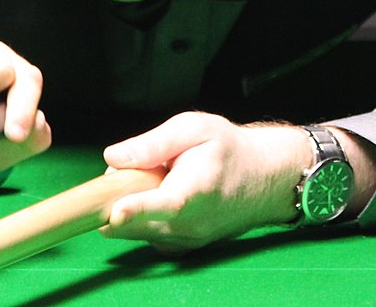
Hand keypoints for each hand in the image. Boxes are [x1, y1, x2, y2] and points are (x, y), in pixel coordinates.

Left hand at [99, 112, 309, 253]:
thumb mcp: (194, 128)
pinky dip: (140, 220)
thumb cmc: (228, 150)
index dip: (138, 208)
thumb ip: (153, 143)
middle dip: (116, 199)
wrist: (262, 178)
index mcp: (197, 190)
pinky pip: (146, 236)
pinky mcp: (182, 247)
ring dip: (128, 210)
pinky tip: (155, 198)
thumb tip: (114, 158)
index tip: (115, 212)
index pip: (165, 204)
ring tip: (152, 181)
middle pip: (136, 223)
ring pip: (135, 231)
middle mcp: (192, 224)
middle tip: (127, 171)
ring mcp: (187, 240)